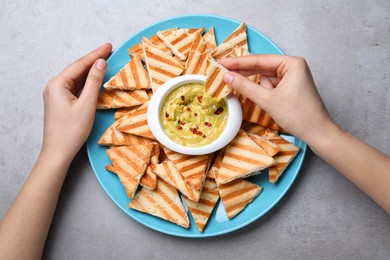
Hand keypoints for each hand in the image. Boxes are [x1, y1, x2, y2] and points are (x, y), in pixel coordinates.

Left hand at [42, 43, 111, 162]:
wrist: (58, 152)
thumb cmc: (71, 131)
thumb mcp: (86, 105)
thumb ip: (93, 82)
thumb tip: (100, 63)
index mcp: (57, 84)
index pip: (80, 64)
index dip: (96, 54)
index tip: (109, 46)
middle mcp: (54, 86)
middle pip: (77, 69)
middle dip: (94, 60)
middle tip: (109, 50)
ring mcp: (56, 94)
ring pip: (77, 78)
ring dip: (91, 70)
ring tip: (105, 61)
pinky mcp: (61, 102)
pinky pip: (75, 87)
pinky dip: (87, 82)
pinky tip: (95, 78)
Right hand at [219, 55, 336, 144]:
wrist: (318, 133)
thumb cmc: (298, 115)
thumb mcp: (268, 100)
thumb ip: (245, 86)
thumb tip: (226, 76)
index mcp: (291, 63)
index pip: (259, 60)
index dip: (238, 62)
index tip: (221, 62)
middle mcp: (292, 66)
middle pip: (261, 67)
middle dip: (243, 72)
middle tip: (221, 72)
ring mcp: (291, 77)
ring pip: (263, 78)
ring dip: (252, 85)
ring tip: (237, 87)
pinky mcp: (289, 88)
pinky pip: (269, 86)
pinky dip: (259, 91)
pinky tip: (251, 94)